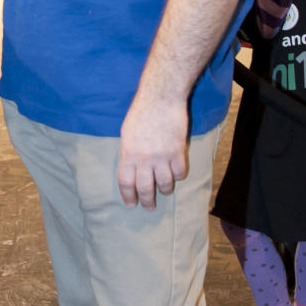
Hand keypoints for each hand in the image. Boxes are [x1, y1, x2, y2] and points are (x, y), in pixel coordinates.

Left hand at [117, 93, 188, 208]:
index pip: (126, 183)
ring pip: (165, 184)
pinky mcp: (178, 152)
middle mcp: (144, 159)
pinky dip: (178, 176)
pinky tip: (176, 174)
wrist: (161, 98)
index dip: (128, 196)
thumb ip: (129, 153)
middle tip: (149, 207)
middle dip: (147, 201)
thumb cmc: (141, 113)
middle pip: (145, 188)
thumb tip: (132, 169)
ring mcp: (162, 156)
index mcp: (128, 154)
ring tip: (165, 191)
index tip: (131, 204)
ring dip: (165, 190)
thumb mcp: (127, 134)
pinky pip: (179, 173)